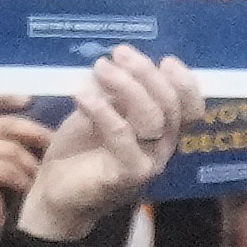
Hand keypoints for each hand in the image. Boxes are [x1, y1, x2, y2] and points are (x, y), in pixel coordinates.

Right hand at [0, 98, 50, 246]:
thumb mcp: (4, 153)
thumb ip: (15, 135)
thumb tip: (47, 120)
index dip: (3, 97)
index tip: (28, 100)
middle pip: (5, 125)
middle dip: (33, 133)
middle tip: (53, 143)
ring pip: (10, 150)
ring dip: (30, 165)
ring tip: (39, 177)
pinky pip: (5, 170)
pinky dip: (20, 180)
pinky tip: (27, 189)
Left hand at [18, 50, 200, 242]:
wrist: (55, 193)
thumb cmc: (80, 150)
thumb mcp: (101, 111)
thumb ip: (117, 93)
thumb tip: (119, 63)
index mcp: (163, 130)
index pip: (191, 107)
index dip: (185, 81)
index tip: (165, 59)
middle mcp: (162, 147)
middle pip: (170, 105)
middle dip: (146, 73)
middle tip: (119, 53)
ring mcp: (148, 163)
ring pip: (151, 117)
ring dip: (126, 86)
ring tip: (100, 67)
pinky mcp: (126, 174)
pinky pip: (121, 134)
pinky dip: (102, 109)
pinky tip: (82, 95)